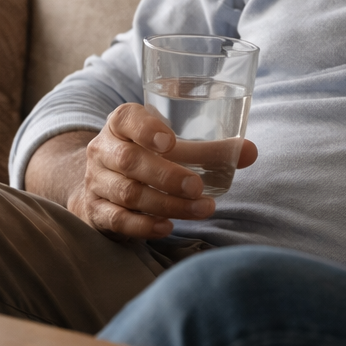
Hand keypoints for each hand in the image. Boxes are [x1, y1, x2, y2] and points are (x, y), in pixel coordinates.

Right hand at [66, 104, 257, 239]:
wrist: (101, 185)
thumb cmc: (145, 158)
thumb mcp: (170, 148)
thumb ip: (209, 150)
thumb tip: (250, 151)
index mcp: (121, 125)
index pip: (126, 118)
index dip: (146, 128)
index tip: (169, 141)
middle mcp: (103, 150)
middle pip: (130, 161)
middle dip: (167, 175)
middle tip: (198, 186)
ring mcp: (95, 182)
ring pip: (128, 193)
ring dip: (167, 204)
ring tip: (201, 209)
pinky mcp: (95, 211)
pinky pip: (117, 219)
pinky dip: (143, 225)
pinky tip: (168, 227)